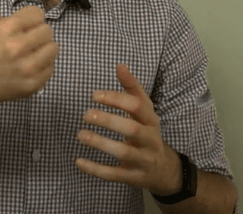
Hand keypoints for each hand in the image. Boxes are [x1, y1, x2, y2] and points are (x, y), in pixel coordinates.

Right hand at [0, 0, 58, 106]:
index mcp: (9, 29)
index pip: (38, 14)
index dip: (30, 20)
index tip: (21, 28)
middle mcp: (19, 48)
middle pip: (48, 30)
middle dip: (37, 35)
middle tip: (25, 42)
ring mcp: (28, 68)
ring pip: (53, 48)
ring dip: (44, 50)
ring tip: (30, 54)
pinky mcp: (35, 84)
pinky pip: (52, 67)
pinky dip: (44, 67)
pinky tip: (30, 67)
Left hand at [75, 64, 180, 195]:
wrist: (164, 169)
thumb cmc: (146, 131)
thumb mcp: (144, 110)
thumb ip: (132, 88)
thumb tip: (120, 65)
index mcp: (151, 119)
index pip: (137, 106)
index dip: (116, 99)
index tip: (94, 95)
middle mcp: (150, 139)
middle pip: (131, 129)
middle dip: (108, 120)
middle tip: (86, 114)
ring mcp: (143, 160)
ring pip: (123, 153)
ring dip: (100, 143)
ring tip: (81, 135)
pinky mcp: (133, 177)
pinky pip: (114, 174)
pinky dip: (96, 169)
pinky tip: (79, 162)